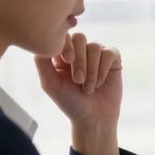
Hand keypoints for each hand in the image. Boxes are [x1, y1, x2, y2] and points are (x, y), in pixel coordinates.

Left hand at [35, 33, 122, 154]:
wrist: (94, 118)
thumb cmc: (70, 102)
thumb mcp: (50, 83)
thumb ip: (41, 61)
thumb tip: (42, 41)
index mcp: (62, 54)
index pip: (63, 36)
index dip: (65, 45)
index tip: (66, 61)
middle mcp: (80, 51)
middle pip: (80, 38)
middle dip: (80, 60)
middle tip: (78, 81)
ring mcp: (97, 54)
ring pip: (95, 47)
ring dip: (91, 70)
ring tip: (88, 88)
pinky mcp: (113, 60)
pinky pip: (110, 53)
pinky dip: (103, 69)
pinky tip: (100, 83)